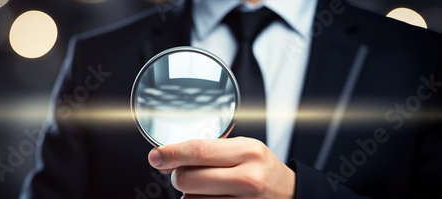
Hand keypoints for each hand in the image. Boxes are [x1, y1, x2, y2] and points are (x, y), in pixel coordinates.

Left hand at [148, 137, 295, 198]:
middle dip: (178, 176)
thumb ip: (207, 151)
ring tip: (210, 187)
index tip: (155, 156)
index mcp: (247, 152)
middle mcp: (247, 179)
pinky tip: (213, 197)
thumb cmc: (261, 168)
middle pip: (189, 179)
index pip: (199, 151)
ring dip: (190, 194)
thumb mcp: (242, 149)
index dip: (171, 153)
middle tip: (184, 173)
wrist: (289, 194)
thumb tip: (165, 160)